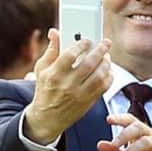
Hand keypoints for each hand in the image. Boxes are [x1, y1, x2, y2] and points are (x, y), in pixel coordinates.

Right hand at [24, 28, 112, 143]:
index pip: (70, 55)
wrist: (46, 118)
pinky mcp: (88, 102)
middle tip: (106, 42)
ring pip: (99, 76)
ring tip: (107, 56)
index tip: (88, 40)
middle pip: (89, 64)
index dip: (81, 44)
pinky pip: (104, 87)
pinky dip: (109, 77)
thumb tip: (55, 32)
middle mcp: (67, 85)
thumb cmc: (45, 90)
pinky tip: (108, 70)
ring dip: (106, 63)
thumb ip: (51, 50)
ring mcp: (79, 95)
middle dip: (100, 50)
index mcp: (54, 75)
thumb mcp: (42, 69)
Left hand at [97, 114, 151, 150]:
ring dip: (132, 150)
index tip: (109, 119)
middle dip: (125, 134)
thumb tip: (100, 144)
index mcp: (141, 134)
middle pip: (139, 128)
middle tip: (114, 144)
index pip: (131, 121)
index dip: (121, 118)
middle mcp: (151, 137)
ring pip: (147, 142)